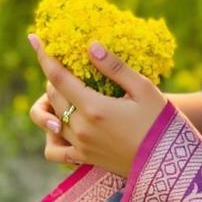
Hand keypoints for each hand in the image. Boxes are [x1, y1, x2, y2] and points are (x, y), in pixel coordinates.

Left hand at [27, 35, 168, 177]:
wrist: (167, 162)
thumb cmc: (160, 121)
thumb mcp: (143, 89)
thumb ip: (115, 68)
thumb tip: (90, 45)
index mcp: (94, 108)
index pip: (59, 77)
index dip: (44, 56)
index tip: (33, 38)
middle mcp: (81, 128)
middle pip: (53, 94)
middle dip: (55, 75)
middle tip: (68, 64)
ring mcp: (81, 146)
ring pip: (52, 118)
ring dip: (54, 101)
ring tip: (68, 91)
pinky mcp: (85, 159)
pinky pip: (54, 150)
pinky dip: (52, 136)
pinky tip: (62, 125)